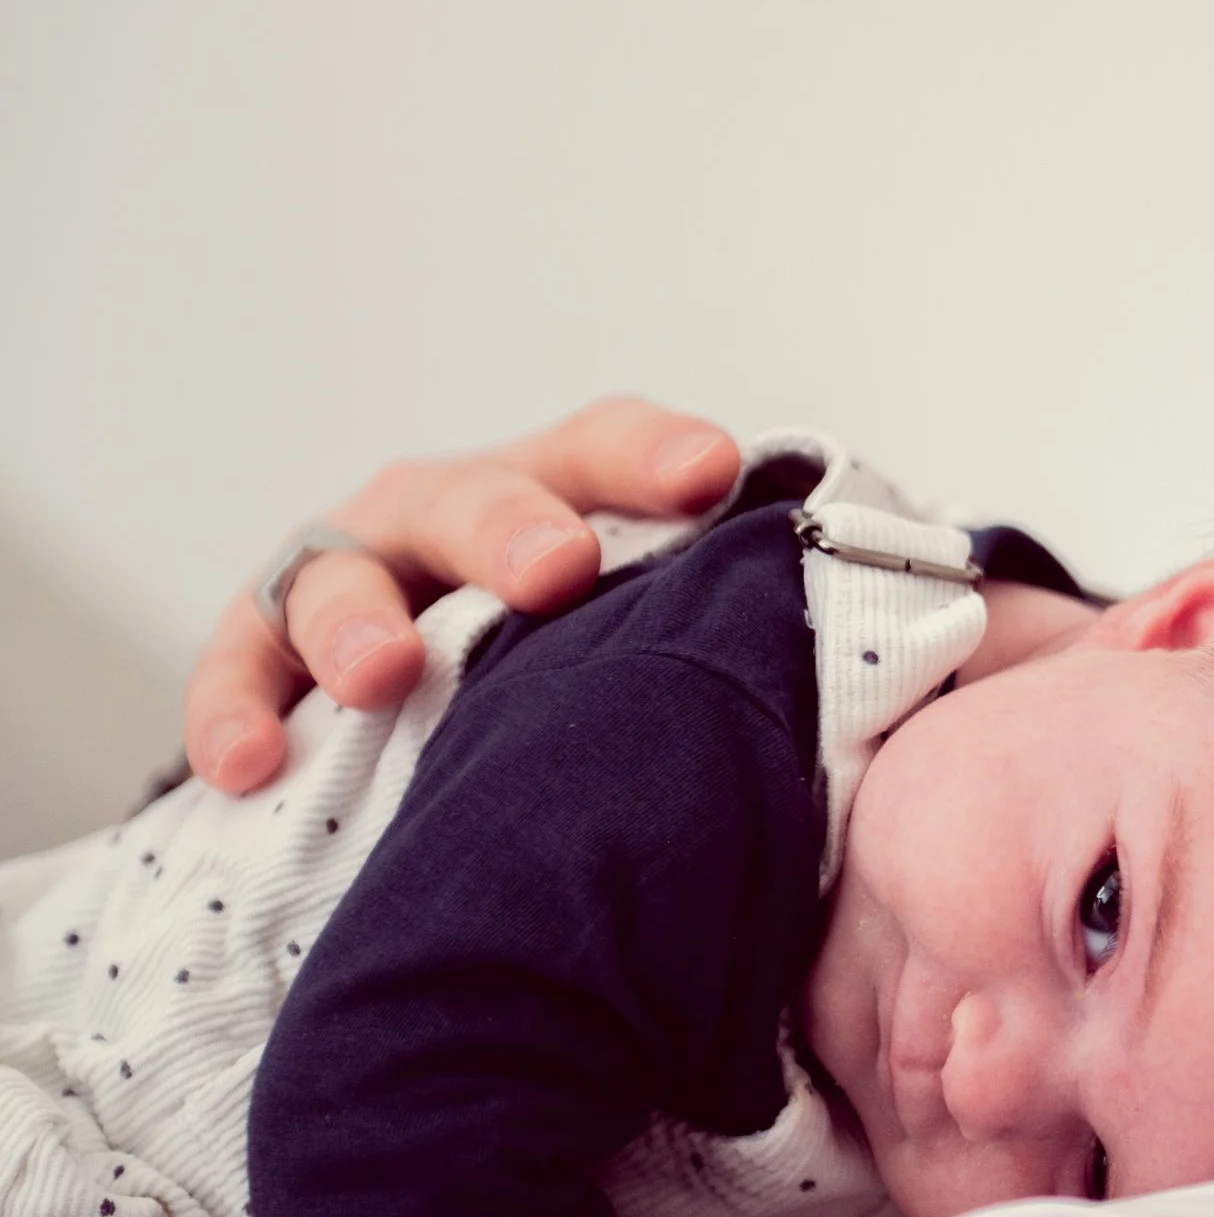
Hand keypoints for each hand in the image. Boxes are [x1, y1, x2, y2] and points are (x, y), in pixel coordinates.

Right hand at [184, 397, 738, 794]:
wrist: (442, 722)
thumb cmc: (586, 669)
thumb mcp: (667, 633)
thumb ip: (779, 626)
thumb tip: (973, 629)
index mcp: (564, 499)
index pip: (611, 448)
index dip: (656, 455)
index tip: (710, 473)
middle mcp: (453, 516)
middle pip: (479, 500)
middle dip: (514, 529)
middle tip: (556, 573)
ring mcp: (353, 579)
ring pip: (344, 576)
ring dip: (360, 622)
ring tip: (382, 673)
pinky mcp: (264, 657)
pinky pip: (239, 676)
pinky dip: (238, 713)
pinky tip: (251, 768)